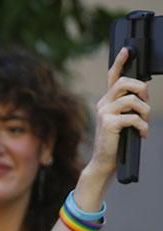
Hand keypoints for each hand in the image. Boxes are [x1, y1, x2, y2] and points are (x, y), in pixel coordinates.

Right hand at [86, 47, 150, 179]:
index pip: (112, 77)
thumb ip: (128, 105)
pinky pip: (134, 117)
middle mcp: (102, 104)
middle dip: (140, 88)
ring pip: (132, 100)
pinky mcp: (108, 123)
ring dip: (145, 111)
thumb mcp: (122, 119)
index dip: (120, 62)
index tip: (127, 49)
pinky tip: (141, 134)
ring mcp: (104, 113)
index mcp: (106, 101)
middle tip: (146, 101)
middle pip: (124, 82)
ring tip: (144, 123)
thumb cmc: (116, 140)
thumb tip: (144, 92)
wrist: (103, 161)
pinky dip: (143, 126)